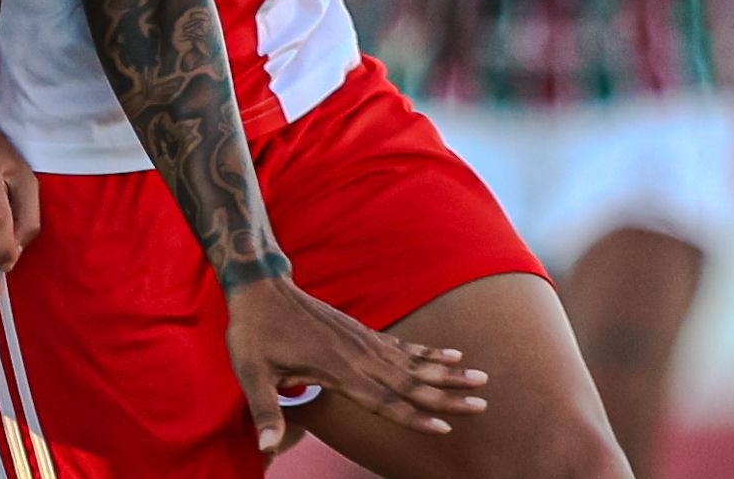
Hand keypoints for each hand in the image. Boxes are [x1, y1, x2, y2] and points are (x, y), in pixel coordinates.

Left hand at [222, 275, 486, 447]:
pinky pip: (403, 345)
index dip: (413, 416)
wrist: (260, 287)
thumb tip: (264, 446)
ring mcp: (363, 341)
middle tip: (482, 403)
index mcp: (338, 370)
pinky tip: (452, 354)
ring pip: (414, 361)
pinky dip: (429, 352)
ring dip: (447, 372)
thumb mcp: (251, 373)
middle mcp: (358, 355)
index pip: (383, 399)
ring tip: (481, 377)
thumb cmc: (254, 333)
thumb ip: (265, 410)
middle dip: (447, 395)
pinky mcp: (361, 331)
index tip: (444, 427)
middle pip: (411, 381)